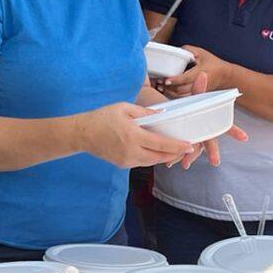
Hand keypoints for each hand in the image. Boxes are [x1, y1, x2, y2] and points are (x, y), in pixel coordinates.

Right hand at [77, 103, 193, 167]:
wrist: (83, 134)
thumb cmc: (102, 117)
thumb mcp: (124, 108)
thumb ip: (145, 112)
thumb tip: (162, 114)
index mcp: (133, 136)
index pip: (161, 144)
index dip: (177, 146)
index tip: (190, 146)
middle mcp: (131, 152)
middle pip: (160, 157)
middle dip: (175, 154)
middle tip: (188, 149)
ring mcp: (127, 160)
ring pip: (152, 162)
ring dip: (165, 157)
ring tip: (176, 151)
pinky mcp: (123, 164)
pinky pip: (143, 162)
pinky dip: (153, 158)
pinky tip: (159, 152)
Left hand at [155, 46, 230, 98]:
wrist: (223, 76)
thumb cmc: (212, 63)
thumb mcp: (202, 52)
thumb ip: (188, 49)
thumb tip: (175, 50)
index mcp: (200, 72)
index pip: (186, 78)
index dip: (175, 80)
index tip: (166, 80)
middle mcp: (199, 83)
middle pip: (181, 89)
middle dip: (169, 87)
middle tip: (158, 82)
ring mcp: (198, 91)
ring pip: (181, 95)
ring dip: (169, 92)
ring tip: (159, 86)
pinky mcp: (196, 95)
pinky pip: (183, 97)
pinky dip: (173, 95)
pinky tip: (166, 90)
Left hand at [160, 67, 247, 169]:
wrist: (164, 109)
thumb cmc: (183, 104)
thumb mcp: (191, 97)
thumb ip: (198, 88)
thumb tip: (203, 74)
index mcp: (209, 121)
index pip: (225, 127)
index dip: (235, 132)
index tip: (244, 138)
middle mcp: (203, 131)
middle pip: (210, 141)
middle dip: (212, 151)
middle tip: (215, 161)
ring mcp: (193, 138)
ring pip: (195, 149)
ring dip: (191, 156)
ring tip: (186, 164)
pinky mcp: (181, 142)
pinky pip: (180, 151)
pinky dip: (175, 156)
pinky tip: (169, 163)